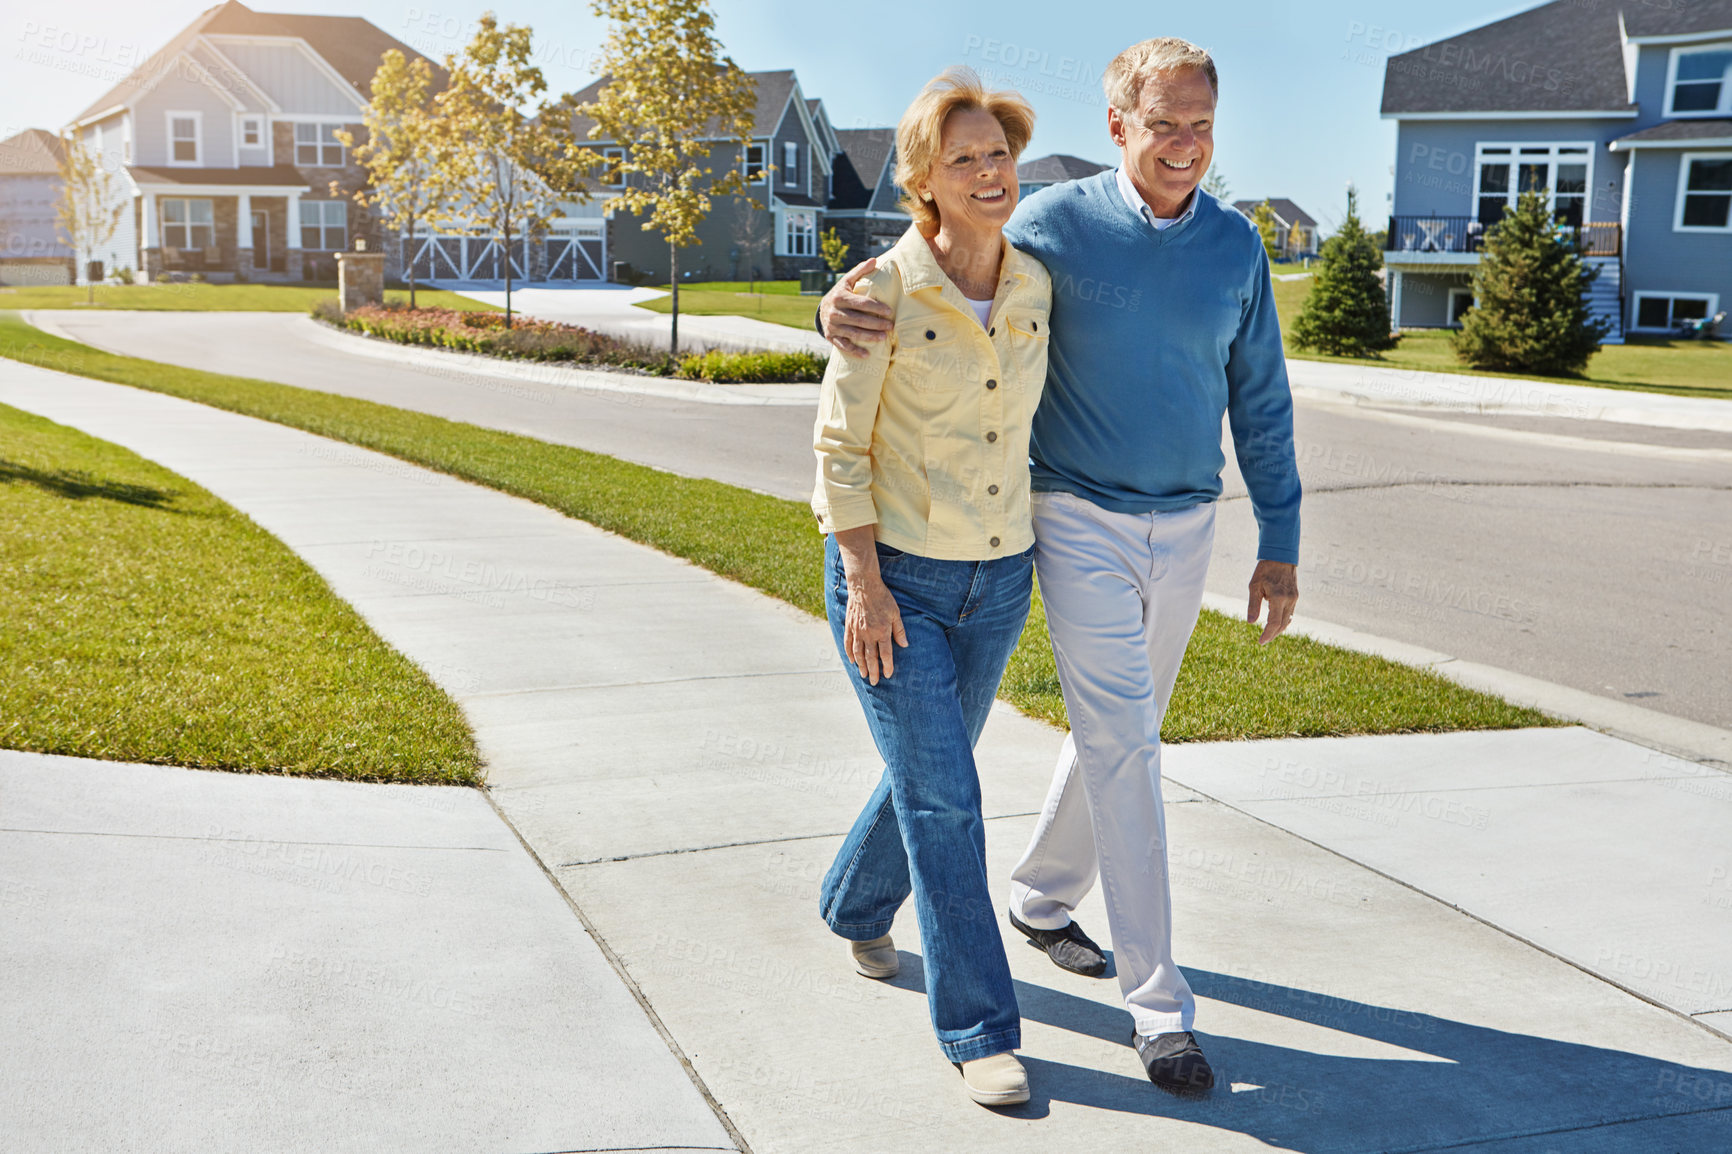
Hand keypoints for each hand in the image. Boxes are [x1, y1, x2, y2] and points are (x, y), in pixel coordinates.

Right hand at [819, 257, 892, 358]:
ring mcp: (832, 326)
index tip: (890, 312)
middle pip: (859, 319)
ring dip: (870, 336)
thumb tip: (874, 260)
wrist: (822, 309)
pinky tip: (867, 355)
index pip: (862, 303)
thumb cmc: (841, 293)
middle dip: (876, 323)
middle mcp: (834, 312)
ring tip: (884, 337)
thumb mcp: (848, 281)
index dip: (876, 307)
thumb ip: (860, 271)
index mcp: (840, 297)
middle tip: (891, 326)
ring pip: (853, 333)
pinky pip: (844, 346)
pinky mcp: (831, 337)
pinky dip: (855, 351)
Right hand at [833, 526, 907, 682]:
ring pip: (858, 653)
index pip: (885, 654)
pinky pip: (848, 643)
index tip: (889, 675)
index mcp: (882, 631)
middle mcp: (869, 634)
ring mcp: (857, 631)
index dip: (887, 666)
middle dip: (873, 671)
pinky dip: (849, 654)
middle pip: (871, 658)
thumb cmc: (883, 598)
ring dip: (861, 666)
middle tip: (874, 682)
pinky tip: (852, 661)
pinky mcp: (849, 626)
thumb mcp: (896, 613)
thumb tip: (905, 645)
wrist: (864, 585)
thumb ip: (899, 630)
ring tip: (863, 675)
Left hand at [1247, 560, 1297, 644]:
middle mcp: (1289, 599)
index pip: (1274, 622)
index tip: (1261, 641)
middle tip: (1263, 641)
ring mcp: (1294, 598)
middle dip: (1273, 634)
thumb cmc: (1265, 570)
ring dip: (1279, 629)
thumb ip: (1253, 605)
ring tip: (1268, 635)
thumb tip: (1251, 623)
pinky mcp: (1295, 596)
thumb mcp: (1254, 586)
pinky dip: (1283, 621)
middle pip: (1282, 624)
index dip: (1268, 634)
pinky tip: (1276, 624)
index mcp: (1278, 597)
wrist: (1281, 556)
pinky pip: (1290, 613)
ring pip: (1288, 620)